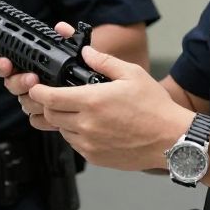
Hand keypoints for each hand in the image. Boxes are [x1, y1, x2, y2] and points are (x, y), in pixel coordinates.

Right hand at [0, 21, 76, 131]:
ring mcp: (36, 100)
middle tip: (32, 78)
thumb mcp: (80, 51)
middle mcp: (28, 82)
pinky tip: (54, 113)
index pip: (5, 65)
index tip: (7, 63)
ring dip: (32, 99)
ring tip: (44, 95)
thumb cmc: (86, 68)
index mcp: (30, 65)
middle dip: (20, 81)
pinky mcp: (46, 117)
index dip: (1, 64)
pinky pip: (36, 120)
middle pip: (12, 85)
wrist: (99, 92)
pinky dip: (43, 117)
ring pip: (24, 103)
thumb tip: (61, 28)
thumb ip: (69, 37)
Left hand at [25, 44, 192, 171]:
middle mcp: (86, 125)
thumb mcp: (132, 74)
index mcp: (92, 101)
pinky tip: (92, 126)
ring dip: (63, 120)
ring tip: (81, 111)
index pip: (48, 97)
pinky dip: (76, 135)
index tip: (37, 86)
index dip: (38, 90)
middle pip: (50, 114)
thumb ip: (104, 61)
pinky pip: (75, 145)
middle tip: (58, 96)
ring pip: (61, 131)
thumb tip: (86, 52)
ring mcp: (89, 144)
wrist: (171, 140)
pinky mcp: (95, 157)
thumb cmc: (155, 108)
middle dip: (49, 104)